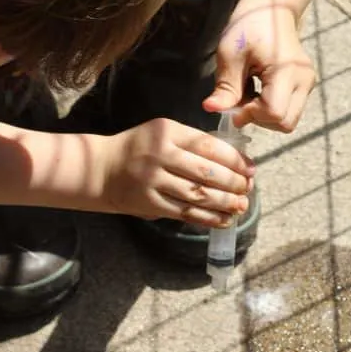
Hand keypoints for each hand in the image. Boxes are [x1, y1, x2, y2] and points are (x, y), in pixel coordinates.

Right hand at [104, 118, 254, 225]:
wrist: (100, 168)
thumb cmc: (139, 148)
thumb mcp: (162, 132)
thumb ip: (192, 142)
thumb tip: (233, 161)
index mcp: (167, 131)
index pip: (208, 145)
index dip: (234, 159)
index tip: (250, 169)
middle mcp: (160, 154)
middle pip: (206, 171)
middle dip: (233, 183)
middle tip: (248, 189)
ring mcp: (153, 180)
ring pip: (198, 194)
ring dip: (225, 203)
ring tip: (241, 205)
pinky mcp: (149, 203)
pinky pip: (185, 212)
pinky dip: (208, 218)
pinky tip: (224, 219)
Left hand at [203, 2, 315, 131]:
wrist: (271, 8)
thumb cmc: (249, 25)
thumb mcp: (230, 55)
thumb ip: (225, 87)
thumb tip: (211, 109)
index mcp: (287, 71)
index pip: (274, 112)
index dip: (251, 115)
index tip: (233, 104)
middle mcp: (303, 81)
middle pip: (285, 123)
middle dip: (258, 119)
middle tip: (240, 100)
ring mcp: (307, 84)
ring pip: (287, 121)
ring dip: (263, 115)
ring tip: (248, 93)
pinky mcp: (304, 86)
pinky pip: (288, 110)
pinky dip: (269, 109)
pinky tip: (256, 90)